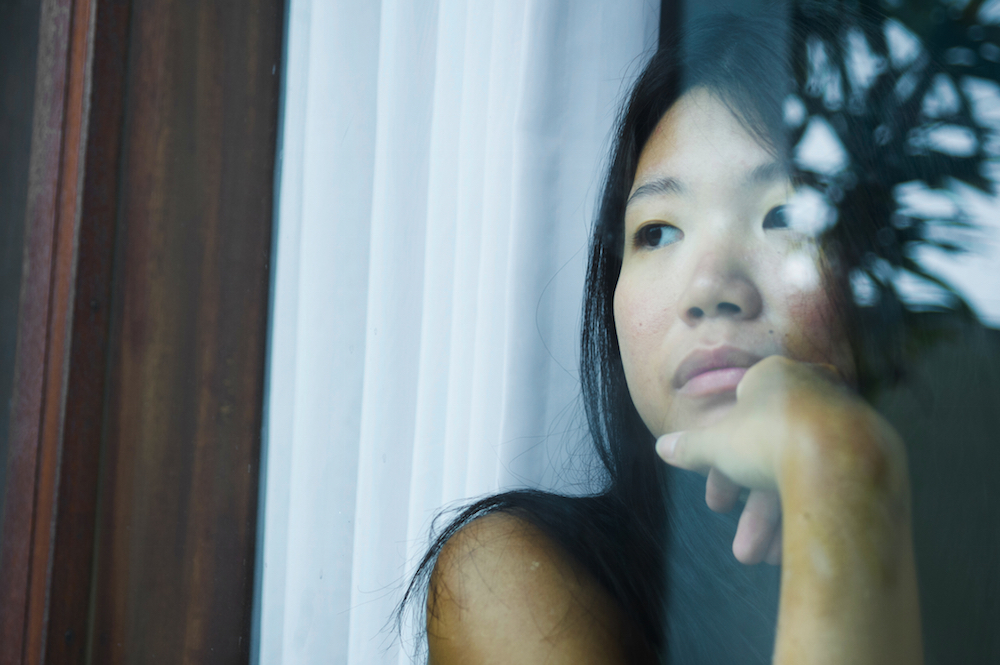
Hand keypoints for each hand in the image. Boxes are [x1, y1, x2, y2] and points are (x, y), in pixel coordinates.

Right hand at [654, 356, 862, 565]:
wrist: (841, 456)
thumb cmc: (770, 438)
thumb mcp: (716, 445)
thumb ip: (691, 446)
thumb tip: (662, 448)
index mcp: (773, 375)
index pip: (738, 420)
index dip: (721, 465)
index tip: (719, 504)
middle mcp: (810, 390)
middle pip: (769, 455)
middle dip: (750, 507)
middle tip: (739, 546)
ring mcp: (841, 418)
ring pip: (798, 473)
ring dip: (775, 521)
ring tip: (762, 559)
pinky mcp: (867, 446)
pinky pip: (827, 480)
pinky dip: (806, 512)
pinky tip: (793, 547)